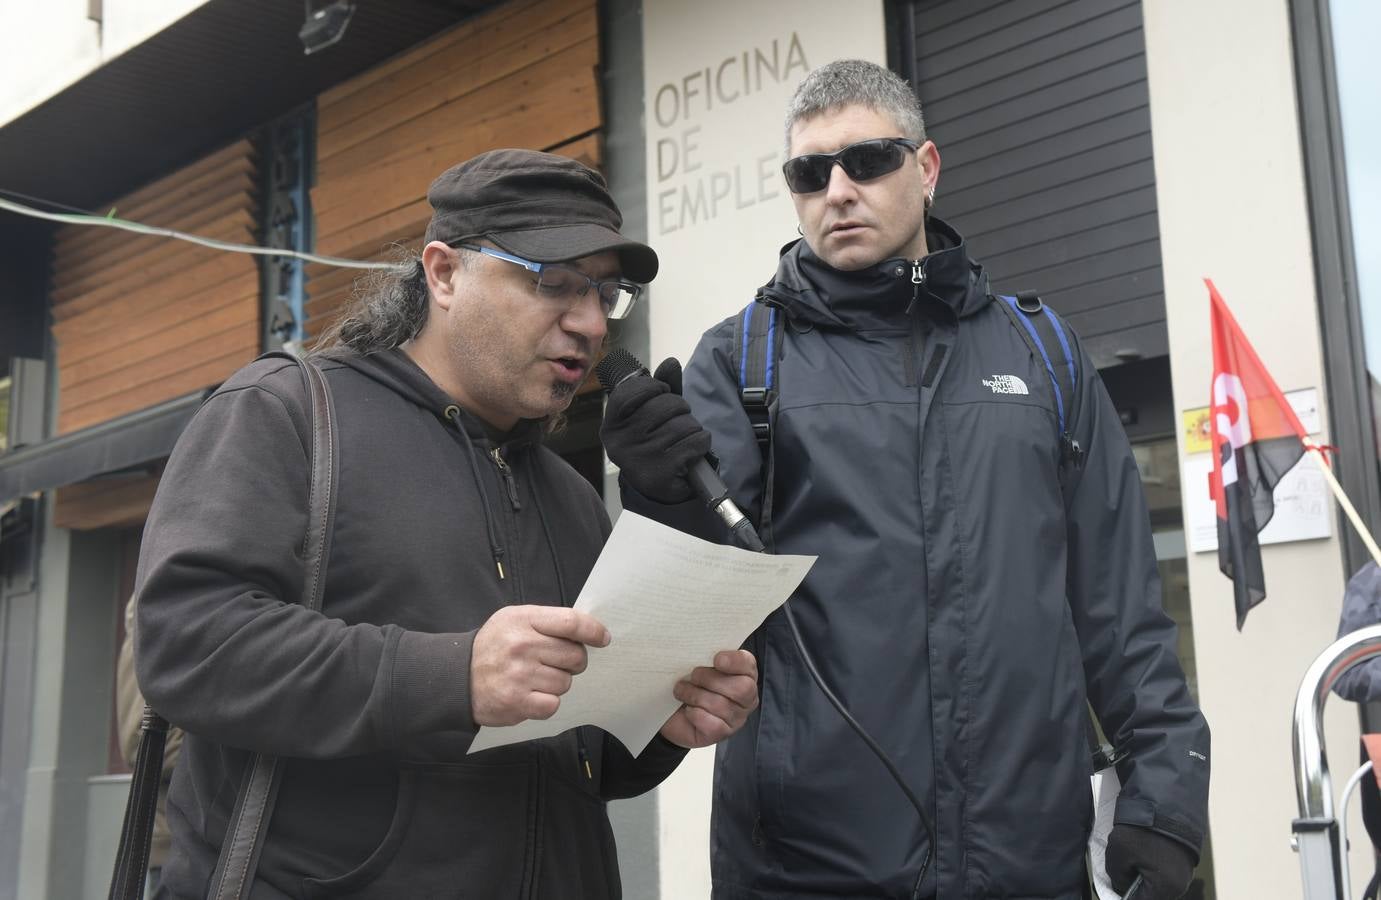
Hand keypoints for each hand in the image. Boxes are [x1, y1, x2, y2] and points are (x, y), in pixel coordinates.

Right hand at [470, 606, 610, 726]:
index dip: (593, 630)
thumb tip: (587, 630)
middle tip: (556, 662)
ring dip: (557, 683)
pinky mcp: (517, 703)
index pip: (570, 622)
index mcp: (523, 620)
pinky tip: (531, 694)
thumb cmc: (493, 646)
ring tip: (535, 678)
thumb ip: (547, 622)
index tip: (603, 638)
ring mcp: (519, 676)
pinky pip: (553, 704)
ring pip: (566, 682)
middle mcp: (522, 646)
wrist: (456, 677)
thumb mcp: (513, 619)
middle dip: (573, 661)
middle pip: (575, 655)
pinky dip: (547, 702)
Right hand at [600, 358, 711, 503]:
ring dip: (693, 428)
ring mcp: (640, 459)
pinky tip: (693, 450)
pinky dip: (701, 443)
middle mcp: (620, 442)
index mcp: (612, 425)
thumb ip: (659, 388)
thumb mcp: (650, 414)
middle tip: (679, 419)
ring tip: (685, 438)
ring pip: (684, 424)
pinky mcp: (662, 474)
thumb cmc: (653, 443)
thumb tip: (670, 363)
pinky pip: (695, 443)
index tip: (662, 394)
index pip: (633, 391)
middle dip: (681, 408)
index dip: (655, 387)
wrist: (657, 488)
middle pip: (664, 405)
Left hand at [659, 649, 758, 748]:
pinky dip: (695, 714)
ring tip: (681, 691)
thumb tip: (700, 643)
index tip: (716, 659)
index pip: (749, 664)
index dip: (735, 661)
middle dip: (712, 680)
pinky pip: (712, 724)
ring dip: (695, 695)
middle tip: (693, 676)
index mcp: (744, 674)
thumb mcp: (698, 664)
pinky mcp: (722, 734)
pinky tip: (688, 710)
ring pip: (722, 705)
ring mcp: (736, 718)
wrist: (673, 712)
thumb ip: (706, 655)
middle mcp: (746, 697)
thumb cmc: (690, 682)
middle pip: (742, 688)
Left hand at [1105, 824, 1195, 899]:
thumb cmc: (1142, 828)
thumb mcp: (1118, 854)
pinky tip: (1140, 848)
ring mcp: (1184, 871)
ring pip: (1156, 881)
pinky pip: (1163, 868)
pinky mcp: (1183, 858)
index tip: (1117, 883)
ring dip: (1141, 872)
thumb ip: (1117, 877)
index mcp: (1166, 889)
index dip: (1125, 896)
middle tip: (1120, 867)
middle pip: (1150, 893)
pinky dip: (1150, 862)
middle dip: (1133, 884)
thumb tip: (1122, 885)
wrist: (1166, 798)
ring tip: (1130, 854)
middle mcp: (1180, 885)